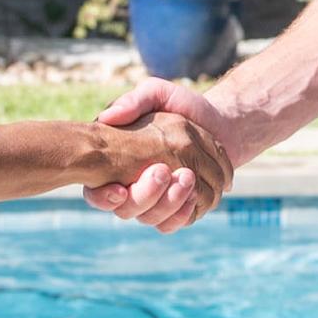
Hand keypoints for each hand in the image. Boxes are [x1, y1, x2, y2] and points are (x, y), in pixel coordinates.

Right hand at [86, 78, 241, 232]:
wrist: (220, 124)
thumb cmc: (183, 106)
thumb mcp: (157, 94)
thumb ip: (134, 101)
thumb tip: (108, 117)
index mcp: (115, 163)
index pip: (96, 191)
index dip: (103, 197)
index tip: (119, 189)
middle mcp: (130, 187)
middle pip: (127, 209)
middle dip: (145, 194)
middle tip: (164, 170)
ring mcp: (153, 202)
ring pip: (151, 218)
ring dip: (169, 202)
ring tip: (187, 177)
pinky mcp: (176, 210)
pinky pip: (173, 223)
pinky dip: (183, 213)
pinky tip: (194, 196)